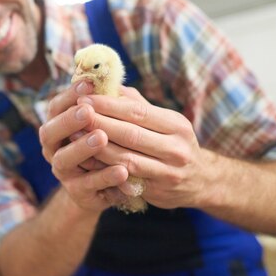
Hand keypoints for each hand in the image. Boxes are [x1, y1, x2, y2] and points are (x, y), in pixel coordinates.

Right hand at [39, 82, 129, 210]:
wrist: (103, 188)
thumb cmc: (104, 145)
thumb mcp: (104, 122)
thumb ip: (105, 104)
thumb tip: (113, 79)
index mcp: (57, 126)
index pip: (56, 107)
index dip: (69, 95)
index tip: (88, 84)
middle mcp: (54, 148)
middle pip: (50, 132)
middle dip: (68, 121)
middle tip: (87, 111)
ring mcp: (63, 172)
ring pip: (64, 159)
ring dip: (82, 148)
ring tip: (101, 137)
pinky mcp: (78, 194)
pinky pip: (89, 185)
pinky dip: (105, 177)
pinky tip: (122, 170)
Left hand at [77, 86, 218, 208]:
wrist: (201, 181)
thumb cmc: (174, 142)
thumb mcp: (166, 121)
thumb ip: (137, 104)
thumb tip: (108, 83)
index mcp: (176, 125)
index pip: (137, 112)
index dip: (108, 105)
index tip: (85, 98)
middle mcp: (175, 148)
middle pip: (130, 134)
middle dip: (98, 123)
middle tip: (74, 114)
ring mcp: (168, 172)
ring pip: (125, 158)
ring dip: (96, 147)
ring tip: (73, 136)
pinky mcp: (157, 191)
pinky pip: (125, 179)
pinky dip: (103, 169)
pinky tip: (85, 161)